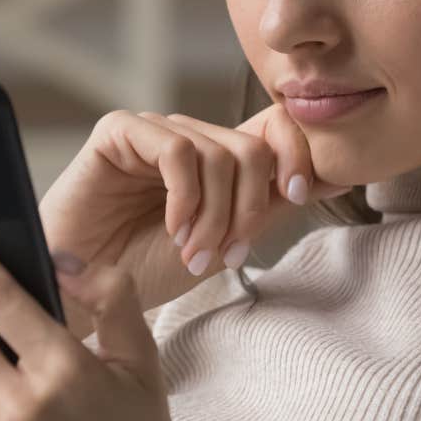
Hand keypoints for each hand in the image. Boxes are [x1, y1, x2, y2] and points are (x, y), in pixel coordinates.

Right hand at [38, 102, 349, 339]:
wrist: (83, 293)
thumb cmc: (143, 270)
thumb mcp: (223, 240)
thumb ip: (268, 205)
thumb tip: (338, 175)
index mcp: (216, 158)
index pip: (276, 127)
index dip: (298, 154)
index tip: (297, 196)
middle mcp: (188, 137)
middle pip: (253, 148)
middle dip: (248, 209)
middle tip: (224, 254)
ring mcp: (154, 131)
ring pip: (218, 153)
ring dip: (215, 215)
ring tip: (192, 253)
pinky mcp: (118, 133)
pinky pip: (177, 150)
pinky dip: (186, 198)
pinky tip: (173, 229)